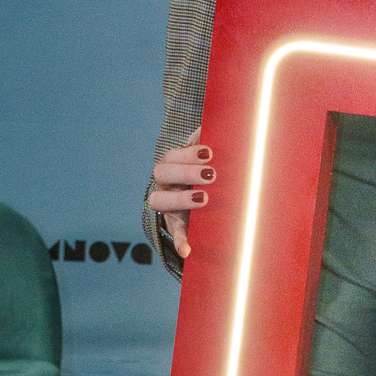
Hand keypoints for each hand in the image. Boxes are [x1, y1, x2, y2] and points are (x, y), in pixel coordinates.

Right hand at [148, 127, 214, 259]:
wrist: (208, 205)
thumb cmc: (211, 176)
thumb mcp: (211, 160)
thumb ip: (213, 140)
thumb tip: (217, 126)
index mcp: (173, 166)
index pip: (170, 156)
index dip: (187, 153)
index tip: (209, 153)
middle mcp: (166, 184)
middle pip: (161, 172)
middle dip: (186, 172)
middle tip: (211, 175)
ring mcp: (168, 207)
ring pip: (157, 200)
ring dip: (179, 199)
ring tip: (204, 199)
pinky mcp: (177, 227)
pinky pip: (174, 235)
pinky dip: (180, 242)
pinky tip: (187, 250)